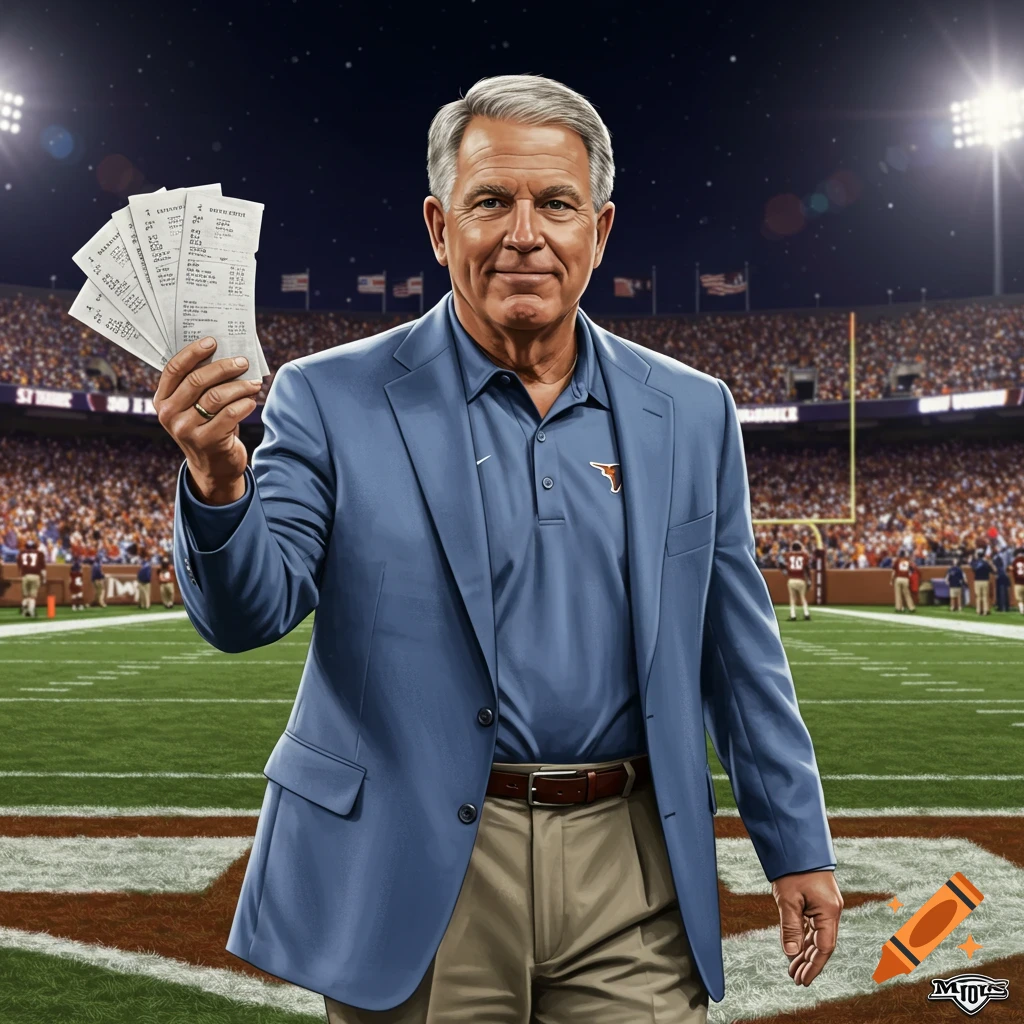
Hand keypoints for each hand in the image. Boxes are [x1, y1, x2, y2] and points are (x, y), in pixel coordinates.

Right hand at [154, 337, 263, 504]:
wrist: (214, 467)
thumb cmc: (207, 427)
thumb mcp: (194, 407)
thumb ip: (198, 384)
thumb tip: (224, 353)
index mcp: (162, 400)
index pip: (174, 369)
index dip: (193, 352)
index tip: (213, 342)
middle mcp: (169, 414)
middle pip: (197, 380)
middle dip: (224, 367)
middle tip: (243, 362)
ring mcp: (185, 430)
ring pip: (216, 396)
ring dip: (240, 386)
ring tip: (254, 383)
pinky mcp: (206, 441)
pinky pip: (230, 414)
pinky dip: (245, 404)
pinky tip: (252, 401)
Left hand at [771, 869, 842, 985]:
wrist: (798, 844)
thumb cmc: (794, 870)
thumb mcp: (788, 900)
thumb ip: (791, 927)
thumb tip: (791, 953)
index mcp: (829, 912)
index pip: (823, 948)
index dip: (813, 966)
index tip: (802, 981)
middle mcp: (831, 911)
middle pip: (822, 944)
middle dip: (808, 963)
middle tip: (795, 978)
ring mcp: (826, 905)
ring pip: (817, 936)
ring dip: (805, 951)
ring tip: (793, 968)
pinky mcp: (819, 900)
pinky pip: (814, 925)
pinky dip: (805, 937)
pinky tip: (796, 948)